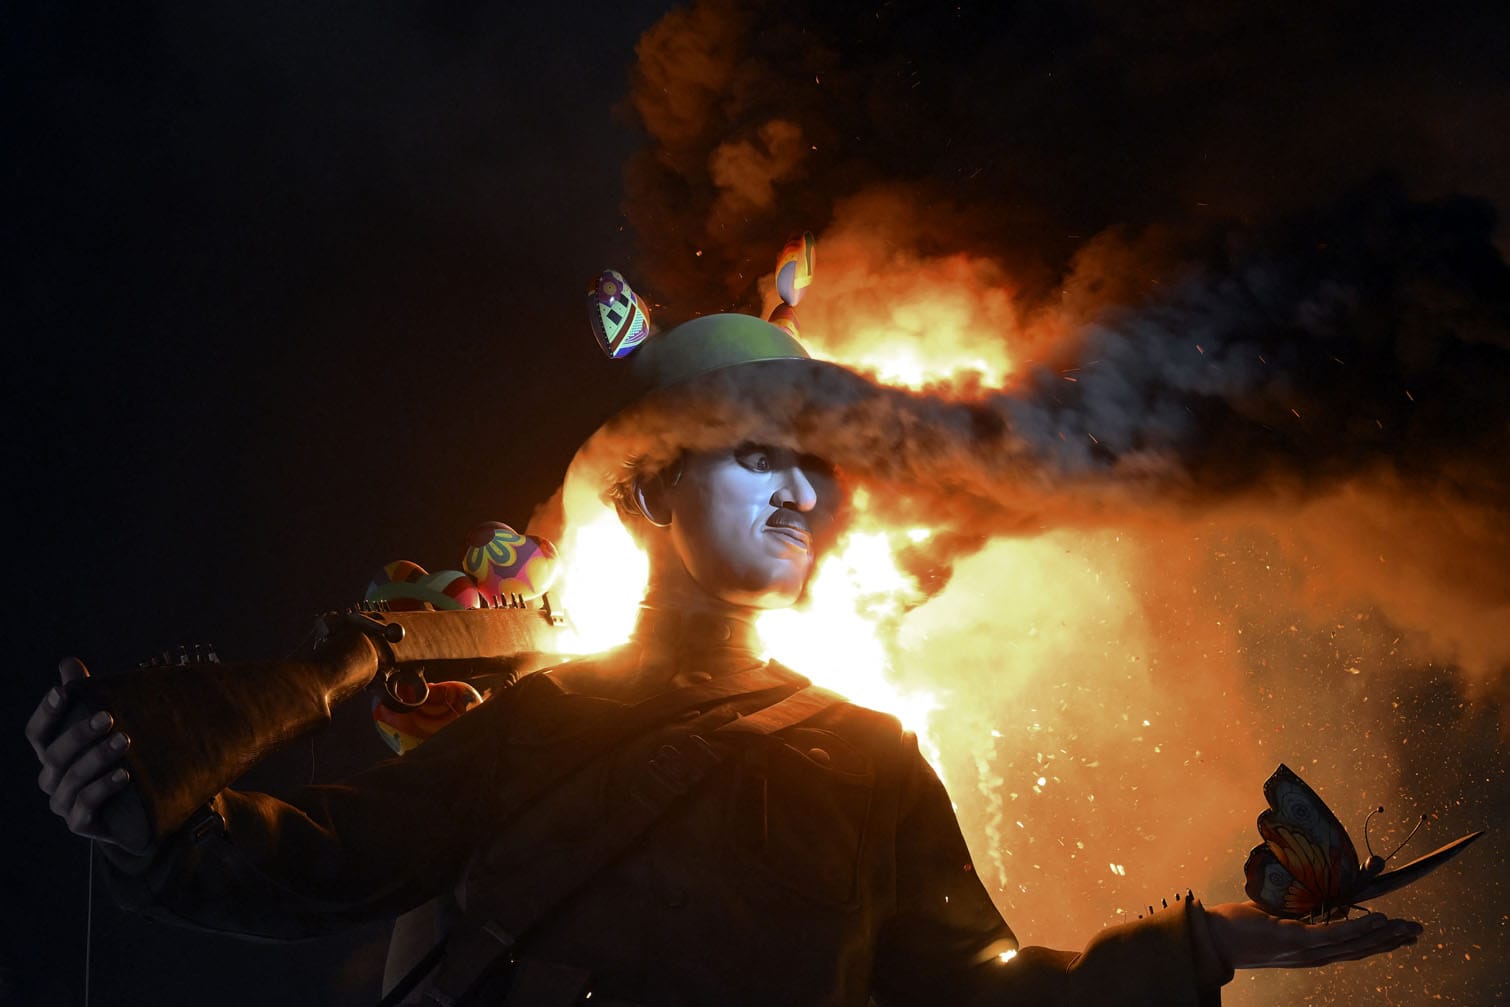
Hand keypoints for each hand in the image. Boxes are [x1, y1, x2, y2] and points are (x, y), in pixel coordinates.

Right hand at [26, 657, 151, 854]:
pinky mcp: (80, 824)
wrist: (138, 810)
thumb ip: (86, 696)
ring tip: (125, 741)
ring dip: (98, 758)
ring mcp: (63, 803)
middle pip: (55, 755)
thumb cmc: (115, 760)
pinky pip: (85, 806)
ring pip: (72, 778)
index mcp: (51, 754)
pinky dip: (103, 788)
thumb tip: (68, 662)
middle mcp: (51, 778)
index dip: (47, 712)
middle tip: (107, 717)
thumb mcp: (105, 728)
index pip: (38, 733)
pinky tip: (125, 775)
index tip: (64, 691)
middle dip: (80, 734)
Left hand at [1206, 900, 1420, 968]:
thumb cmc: (1241, 926)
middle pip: (1360, 949)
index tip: (1404, 935)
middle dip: (1391, 941)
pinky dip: (1358, 927)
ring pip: (1353, 943)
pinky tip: (1380, 920)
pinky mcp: (1294, 939)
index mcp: (1310, 951)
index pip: (1352, 948)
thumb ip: (1300, 908)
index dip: (1380, 943)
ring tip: (1408, 926)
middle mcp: (1311, 955)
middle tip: (1418, 932)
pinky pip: (1333, 933)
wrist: (1211, 936)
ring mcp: (1304, 949)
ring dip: (1384, 935)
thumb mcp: (1278, 914)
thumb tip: (1316, 887)